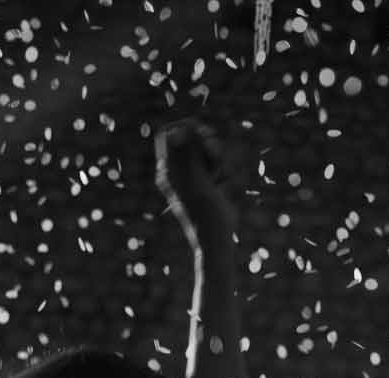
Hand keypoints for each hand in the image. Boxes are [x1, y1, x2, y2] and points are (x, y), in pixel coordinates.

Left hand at [156, 119, 234, 236]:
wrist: (216, 240)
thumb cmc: (204, 214)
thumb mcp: (197, 182)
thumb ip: (191, 154)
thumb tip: (183, 129)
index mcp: (167, 170)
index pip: (168, 134)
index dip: (185, 127)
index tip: (200, 131)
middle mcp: (177, 171)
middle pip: (190, 137)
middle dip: (205, 141)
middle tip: (213, 151)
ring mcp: (193, 176)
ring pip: (206, 149)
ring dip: (216, 158)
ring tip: (217, 177)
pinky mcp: (207, 182)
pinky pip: (215, 164)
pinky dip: (221, 171)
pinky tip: (220, 187)